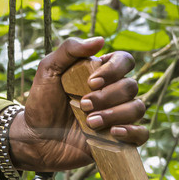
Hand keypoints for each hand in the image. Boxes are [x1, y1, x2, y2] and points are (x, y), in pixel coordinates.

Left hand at [0, 38, 146, 175]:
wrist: (36, 139)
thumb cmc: (42, 102)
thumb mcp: (48, 70)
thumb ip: (69, 49)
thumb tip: (100, 39)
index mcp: (102, 73)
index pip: (125, 61)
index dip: (114, 69)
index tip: (92, 82)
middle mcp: (114, 93)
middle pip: (131, 86)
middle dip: (107, 96)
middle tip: (82, 105)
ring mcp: (118, 116)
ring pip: (137, 108)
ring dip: (115, 114)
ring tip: (90, 123)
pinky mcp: (119, 139)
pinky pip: (142, 134)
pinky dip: (133, 132)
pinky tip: (114, 132)